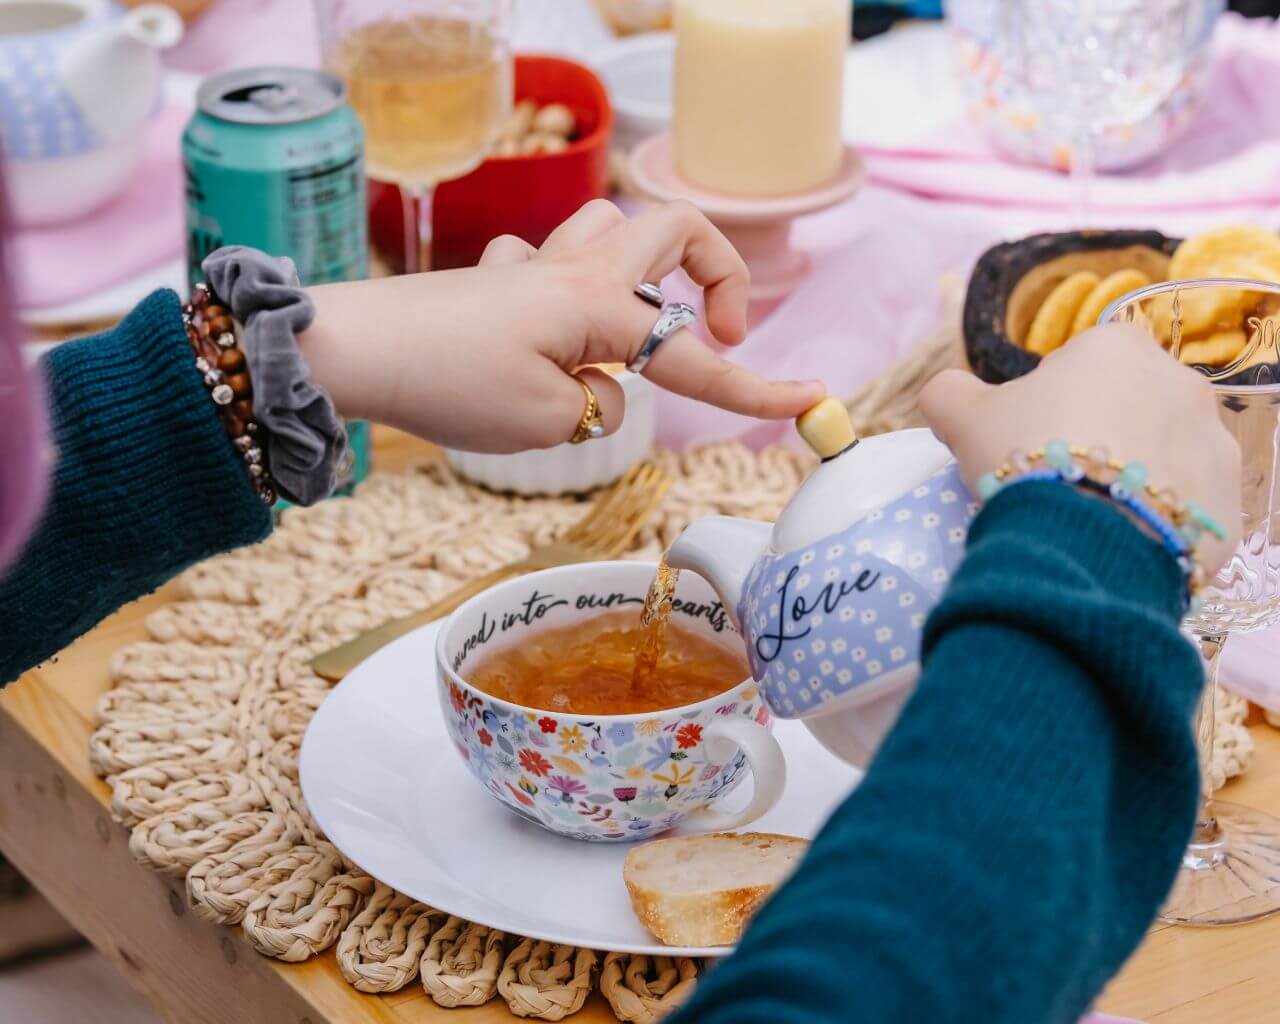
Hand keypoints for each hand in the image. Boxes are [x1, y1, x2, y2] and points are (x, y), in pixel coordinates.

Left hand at [301, 200, 824, 452]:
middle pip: (675, 230)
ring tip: (648, 324)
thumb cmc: (450, 383)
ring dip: (651, 263)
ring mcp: (534, 267)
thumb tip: (604, 389)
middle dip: (719, 274)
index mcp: (600, 305)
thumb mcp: (546, 422)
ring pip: (615, 226)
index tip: (810, 403)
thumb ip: (600, 407)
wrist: (355, 350)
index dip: (755, 387)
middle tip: (723, 331)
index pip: (694, 357)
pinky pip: (551, 260)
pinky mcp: (497, 283)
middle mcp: (576, 271)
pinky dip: (573, 287)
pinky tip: (552, 329)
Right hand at [920, 324, 1240, 574]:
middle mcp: (1181, 384)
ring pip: (1161, 460)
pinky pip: (1185, 512)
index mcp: (1118, 347)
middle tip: (1054, 478)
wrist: (1079, 535)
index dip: (1047, 403)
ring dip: (1131, 480)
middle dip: (1097, 438)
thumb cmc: (1023, 454)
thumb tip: (941, 393)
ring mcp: (1214, 445)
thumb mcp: (963, 416)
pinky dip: (1155, 524)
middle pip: (1127, 410)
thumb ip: (949, 393)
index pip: (1080, 366)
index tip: (1027, 438)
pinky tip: (1115, 541)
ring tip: (1086, 515)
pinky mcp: (1227, 505)